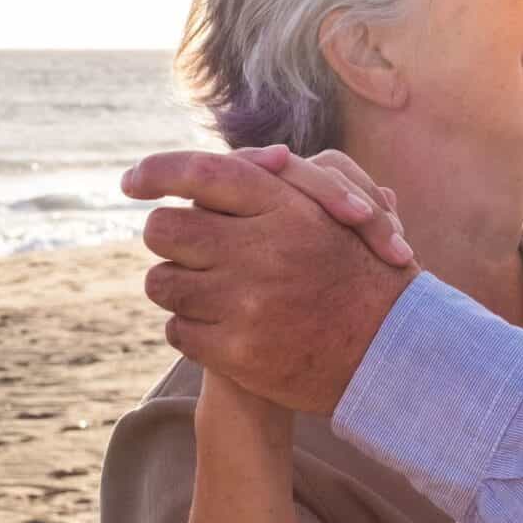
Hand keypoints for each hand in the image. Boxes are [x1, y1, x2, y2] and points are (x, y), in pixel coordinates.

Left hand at [122, 150, 420, 414]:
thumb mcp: (329, 212)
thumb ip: (273, 184)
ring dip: (178, 285)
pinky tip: (222, 325)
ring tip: (210, 290)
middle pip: (165, 228)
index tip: (132, 182)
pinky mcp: (237, 351)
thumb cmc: (357, 270)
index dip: (158, 171)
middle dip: (169, 236)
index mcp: (286, 206)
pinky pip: (177, 329)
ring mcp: (246, 303)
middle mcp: (262, 249)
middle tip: (186, 246)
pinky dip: (191, 327)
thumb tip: (209, 172)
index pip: (202, 172)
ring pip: (162, 282)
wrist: (390, 348)